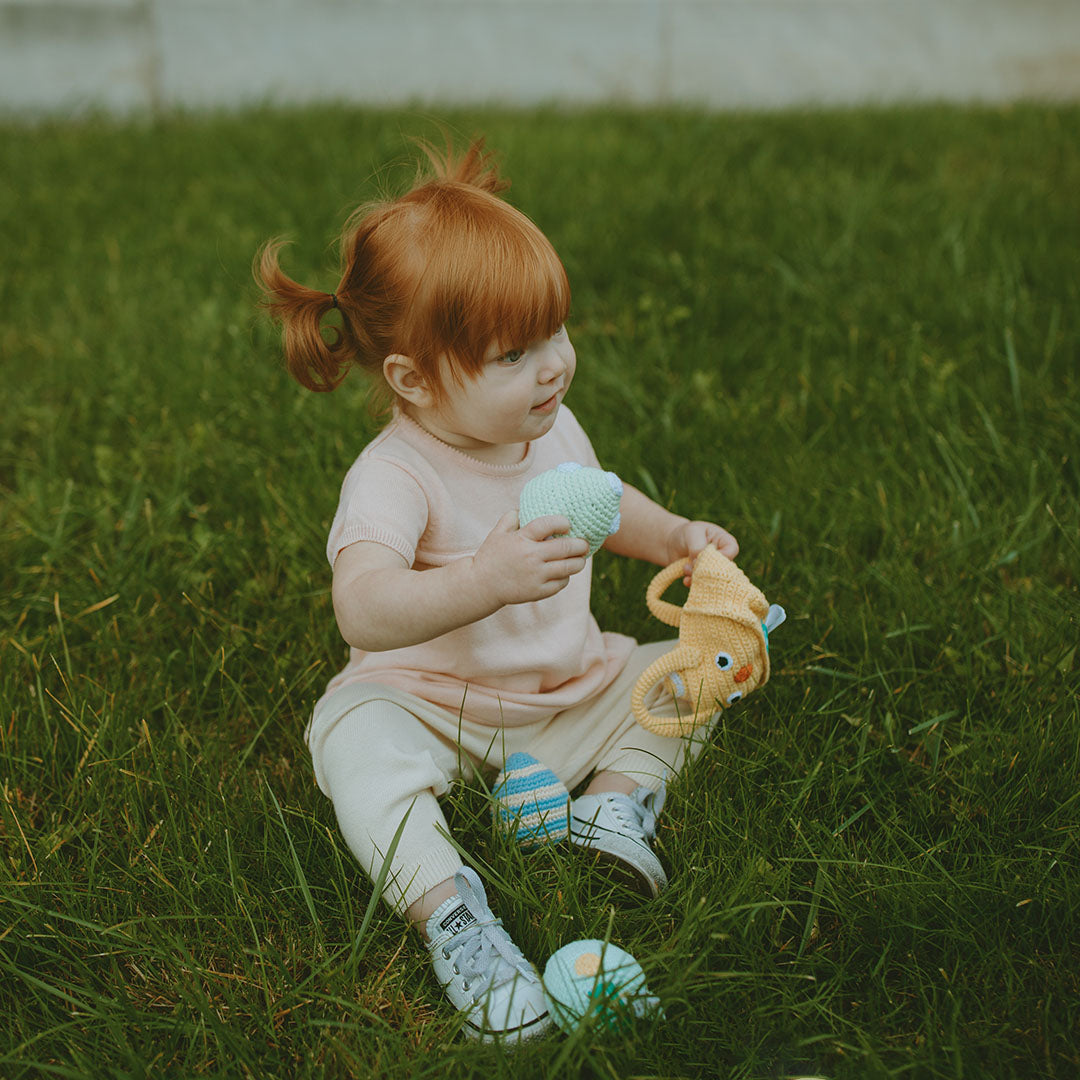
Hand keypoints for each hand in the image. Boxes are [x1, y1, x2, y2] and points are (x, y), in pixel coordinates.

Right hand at [472, 511, 589, 606]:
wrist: (481, 586)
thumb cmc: (491, 556)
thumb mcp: (497, 533)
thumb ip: (512, 517)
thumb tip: (527, 507)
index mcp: (521, 539)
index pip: (548, 524)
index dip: (562, 522)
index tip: (568, 524)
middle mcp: (531, 556)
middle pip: (566, 547)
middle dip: (581, 544)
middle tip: (584, 543)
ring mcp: (536, 576)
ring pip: (569, 567)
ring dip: (579, 562)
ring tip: (580, 558)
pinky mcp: (538, 592)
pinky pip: (561, 583)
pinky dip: (566, 577)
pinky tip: (564, 573)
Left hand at [664, 520, 738, 584]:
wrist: (671, 543)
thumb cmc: (685, 533)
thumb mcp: (692, 532)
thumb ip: (698, 546)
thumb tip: (698, 563)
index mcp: (724, 541)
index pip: (732, 550)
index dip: (722, 556)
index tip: (706, 556)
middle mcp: (722, 556)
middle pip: (723, 567)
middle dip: (706, 568)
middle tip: (692, 564)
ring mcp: (713, 568)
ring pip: (712, 578)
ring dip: (698, 576)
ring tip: (685, 568)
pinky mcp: (704, 577)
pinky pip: (703, 584)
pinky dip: (694, 583)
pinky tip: (685, 580)